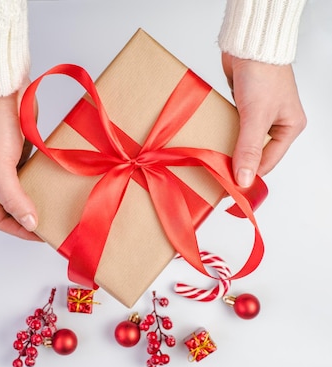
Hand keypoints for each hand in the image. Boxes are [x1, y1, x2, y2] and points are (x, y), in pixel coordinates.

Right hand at [0, 83, 40, 240]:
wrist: (6, 92)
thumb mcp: (1, 168)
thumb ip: (14, 197)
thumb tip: (29, 223)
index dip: (18, 230)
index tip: (40, 235)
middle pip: (11, 209)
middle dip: (29, 220)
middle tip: (49, 227)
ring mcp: (8, 166)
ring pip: (23, 194)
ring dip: (37, 203)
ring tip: (55, 211)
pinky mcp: (22, 154)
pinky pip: (32, 177)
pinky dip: (42, 185)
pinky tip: (54, 188)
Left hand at [222, 53, 306, 186]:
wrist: (248, 42)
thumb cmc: (262, 73)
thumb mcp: (256, 117)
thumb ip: (248, 150)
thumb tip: (243, 180)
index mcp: (289, 128)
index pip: (267, 163)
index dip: (248, 177)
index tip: (228, 190)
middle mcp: (276, 123)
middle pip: (254, 156)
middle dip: (237, 166)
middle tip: (217, 180)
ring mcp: (258, 116)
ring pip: (241, 144)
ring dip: (228, 152)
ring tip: (212, 164)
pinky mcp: (242, 107)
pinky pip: (232, 130)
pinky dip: (222, 136)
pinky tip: (211, 144)